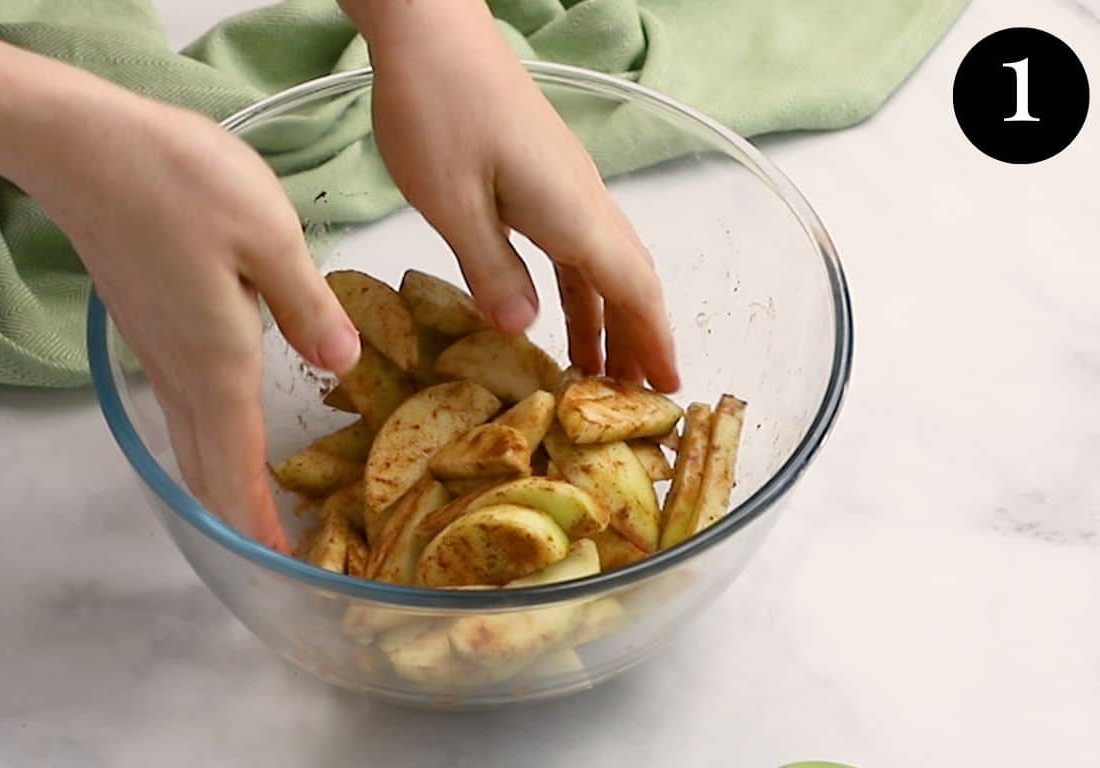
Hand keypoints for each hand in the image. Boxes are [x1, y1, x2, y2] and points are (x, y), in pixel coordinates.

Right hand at [24, 92, 359, 552]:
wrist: (83, 145)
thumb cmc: (180, 181)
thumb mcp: (268, 235)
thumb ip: (307, 307)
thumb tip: (343, 362)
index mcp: (218, 362)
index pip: (239, 466)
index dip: (259, 520)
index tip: (281, 560)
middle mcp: (182, 371)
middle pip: (209, 466)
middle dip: (241, 514)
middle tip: (280, 546)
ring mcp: (158, 351)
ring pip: (192, 439)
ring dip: (224, 480)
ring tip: (261, 505)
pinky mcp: (148, 326)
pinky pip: (183, 405)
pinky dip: (210, 437)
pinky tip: (232, 426)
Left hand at [348, 0, 679, 391]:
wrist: (430, 32)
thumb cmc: (437, 110)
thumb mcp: (452, 203)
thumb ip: (492, 269)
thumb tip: (525, 329)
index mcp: (572, 212)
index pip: (633, 289)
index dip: (653, 341)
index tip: (669, 389)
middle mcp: (582, 200)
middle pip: (631, 278)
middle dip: (641, 338)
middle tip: (640, 398)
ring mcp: (566, 185)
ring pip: (605, 263)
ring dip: (610, 316)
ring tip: (601, 370)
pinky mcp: (543, 176)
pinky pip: (577, 246)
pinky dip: (582, 288)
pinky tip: (562, 311)